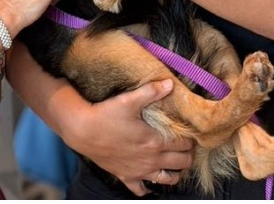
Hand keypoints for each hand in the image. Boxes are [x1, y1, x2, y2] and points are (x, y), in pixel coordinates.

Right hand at [61, 80, 195, 196]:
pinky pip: (140, 189)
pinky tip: (150, 179)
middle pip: (181, 162)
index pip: (184, 144)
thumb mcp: (130, 100)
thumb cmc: (106, 115)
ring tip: (176, 162)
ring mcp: (138, 171)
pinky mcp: (125, 176)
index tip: (192, 132)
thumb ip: (152, 92)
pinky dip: (147, 186)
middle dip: (188, 154)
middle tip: (188, 146)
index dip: (191, 138)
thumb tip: (170, 83)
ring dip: (175, 172)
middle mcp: (150, 160)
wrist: (81, 131)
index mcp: (155, 141)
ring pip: (167, 179)